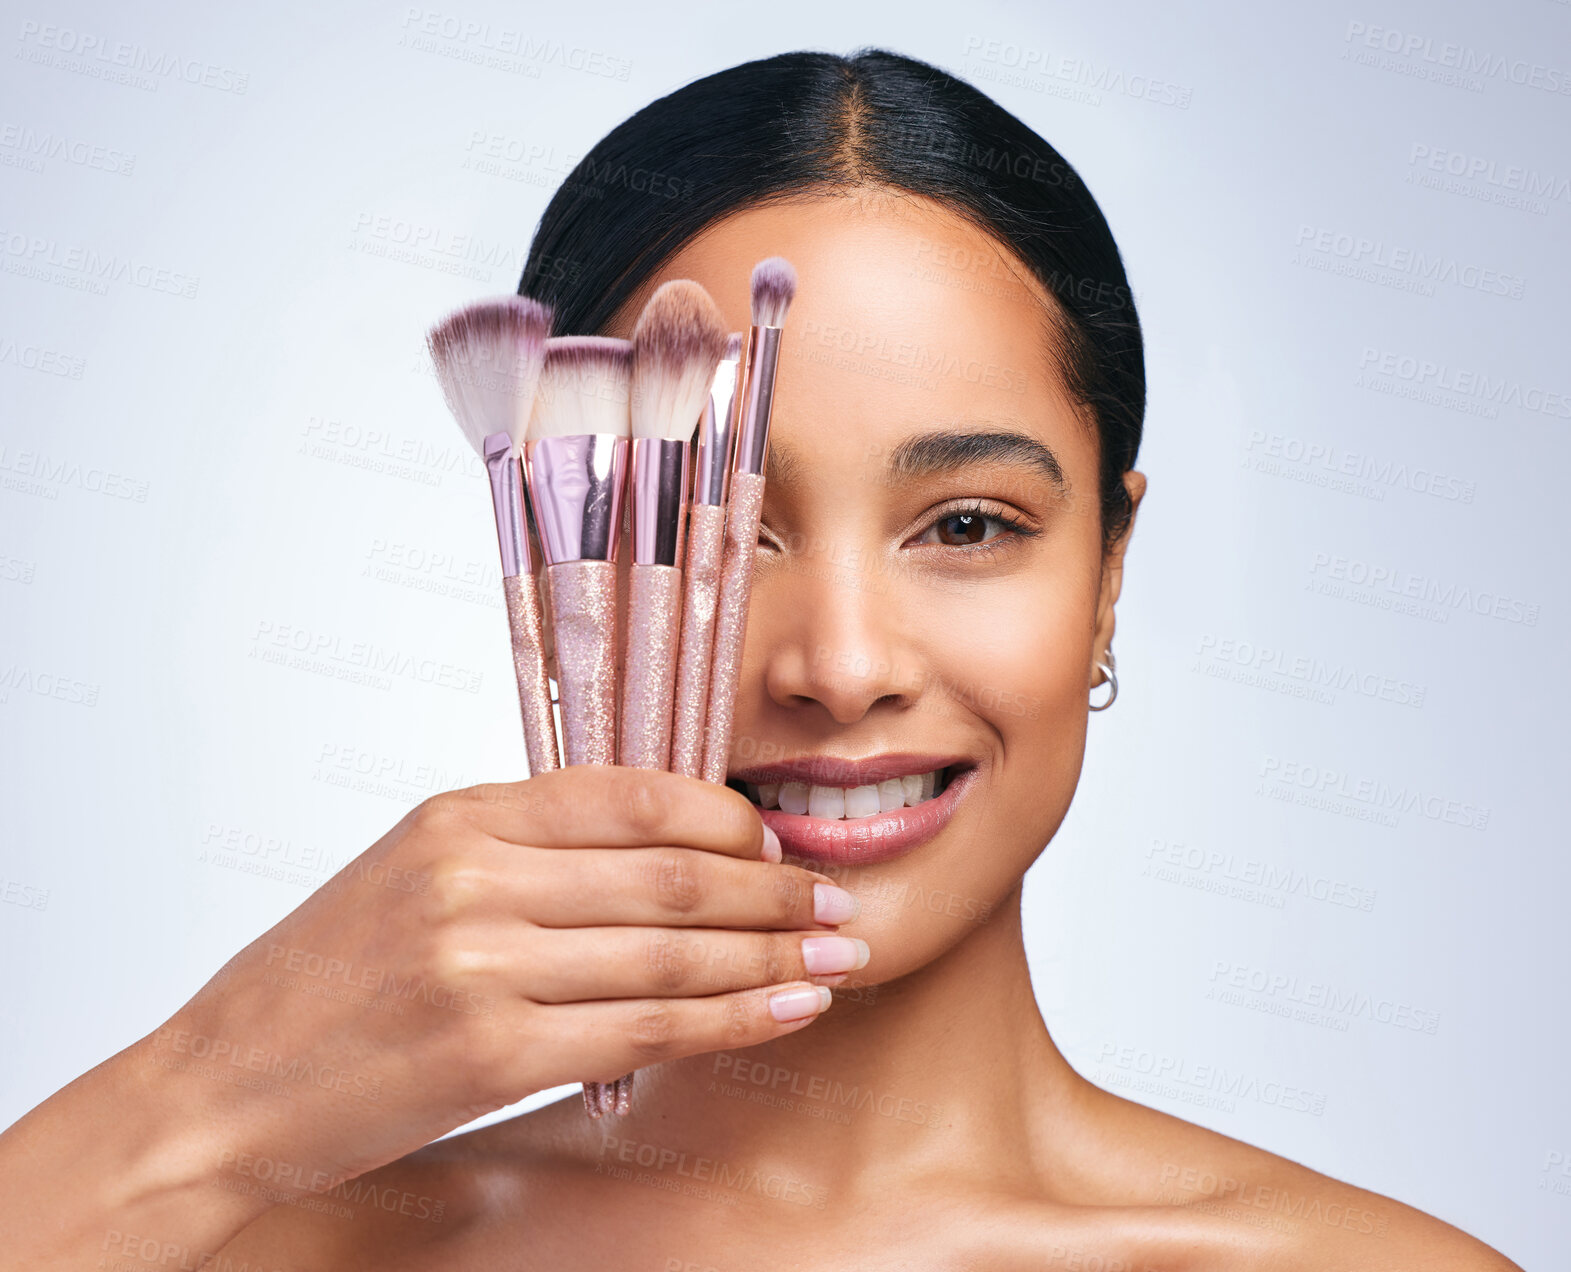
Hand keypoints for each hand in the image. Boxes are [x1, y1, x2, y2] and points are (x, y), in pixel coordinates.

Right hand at [161, 765, 861, 1189]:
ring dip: (771, 955)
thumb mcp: (410, 873)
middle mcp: (474, 877)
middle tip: (835, 901)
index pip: (630, 796)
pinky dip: (731, 1017)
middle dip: (773, 890)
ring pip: (673, 951)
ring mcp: (482, 965)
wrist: (221, 1087)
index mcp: (459, 817)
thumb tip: (659, 849)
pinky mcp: (491, 1054)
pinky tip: (783, 1009)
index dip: (725, 819)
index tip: (776, 841)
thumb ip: (523, 850)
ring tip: (834, 957)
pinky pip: (647, 1026)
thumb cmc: (320, 980)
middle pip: (670, 874)